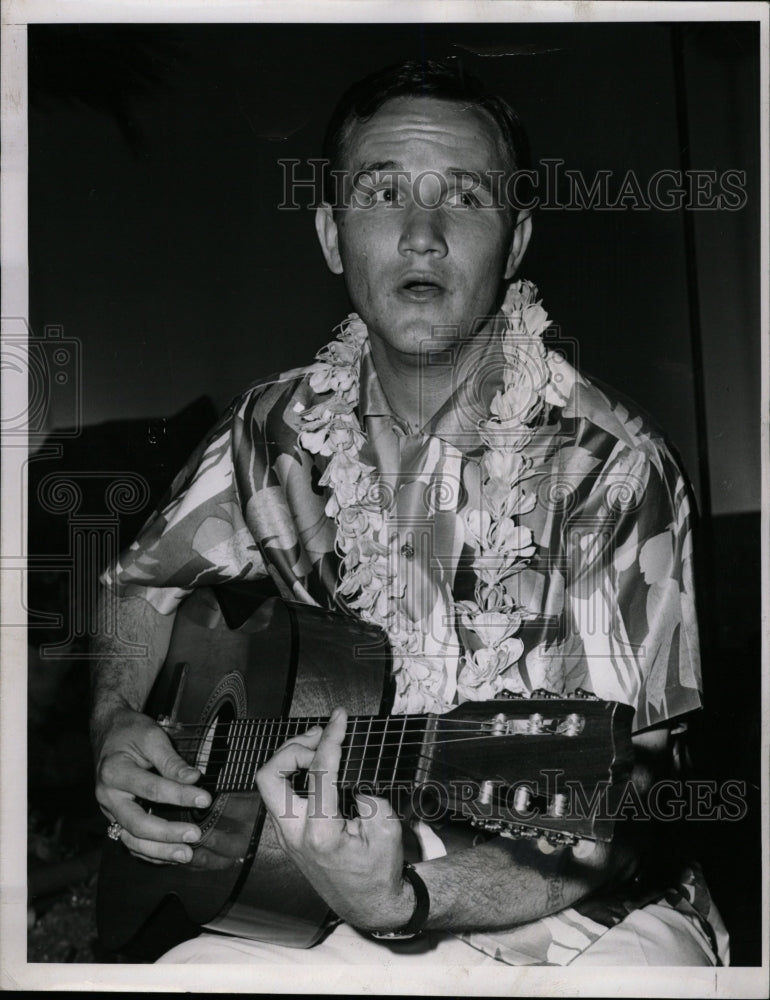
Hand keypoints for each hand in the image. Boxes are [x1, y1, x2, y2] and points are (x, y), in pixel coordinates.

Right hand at [94, 706, 210, 863]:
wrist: (108, 732)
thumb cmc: (131, 732)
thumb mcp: (151, 736)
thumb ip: (171, 760)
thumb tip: (194, 779)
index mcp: (114, 772)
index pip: (152, 789)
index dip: (180, 796)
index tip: (205, 799)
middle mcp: (108, 796)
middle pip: (137, 823)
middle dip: (167, 833)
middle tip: (195, 835)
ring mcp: (109, 811)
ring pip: (131, 840)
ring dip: (159, 851)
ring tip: (186, 854)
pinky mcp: (116, 818)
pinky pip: (130, 841)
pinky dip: (150, 853)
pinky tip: (170, 856)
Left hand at [256, 707, 413, 931]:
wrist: (369, 906)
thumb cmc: (378, 871)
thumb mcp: (387, 829)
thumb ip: (370, 796)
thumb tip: (351, 775)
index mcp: (320, 832)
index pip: (319, 771)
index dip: (331, 738)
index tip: (340, 719)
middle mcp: (295, 834)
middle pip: (270, 775)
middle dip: (292, 747)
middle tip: (320, 737)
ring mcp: (287, 836)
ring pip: (270, 784)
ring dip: (291, 759)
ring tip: (318, 746)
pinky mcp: (287, 835)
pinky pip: (280, 795)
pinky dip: (294, 774)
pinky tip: (315, 767)